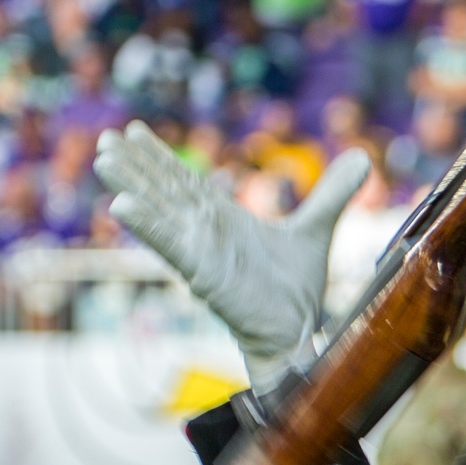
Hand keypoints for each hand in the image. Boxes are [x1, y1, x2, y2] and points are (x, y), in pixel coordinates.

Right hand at [96, 122, 369, 393]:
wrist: (296, 333)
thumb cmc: (295, 291)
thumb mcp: (316, 230)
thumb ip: (332, 194)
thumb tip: (362, 157)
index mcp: (224, 220)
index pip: (186, 181)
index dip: (160, 157)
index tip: (135, 131)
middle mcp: (205, 232)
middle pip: (164, 189)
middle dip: (136, 164)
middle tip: (106, 138)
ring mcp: (201, 250)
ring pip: (159, 211)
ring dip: (131, 184)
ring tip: (103, 159)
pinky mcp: (203, 272)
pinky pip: (170, 244)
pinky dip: (147, 224)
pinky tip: (121, 205)